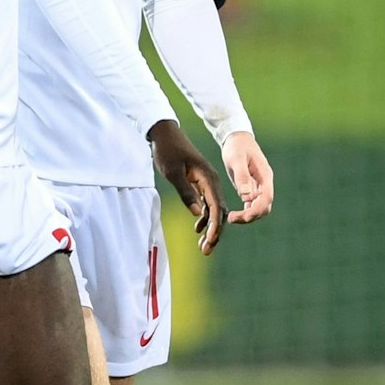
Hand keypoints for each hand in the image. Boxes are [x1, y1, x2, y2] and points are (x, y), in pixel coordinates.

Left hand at [149, 120, 225, 253]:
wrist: (165, 134)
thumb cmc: (168, 151)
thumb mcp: (173, 172)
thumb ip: (186, 192)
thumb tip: (197, 213)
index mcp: (208, 178)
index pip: (216, 206)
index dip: (215, 226)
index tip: (210, 241)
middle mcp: (211, 181)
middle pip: (219, 211)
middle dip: (215, 232)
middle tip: (206, 251)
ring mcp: (206, 183)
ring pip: (213, 209)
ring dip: (209, 228)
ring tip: (203, 246)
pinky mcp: (200, 183)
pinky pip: (206, 204)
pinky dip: (204, 218)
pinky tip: (198, 229)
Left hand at [221, 130, 274, 224]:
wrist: (237, 140)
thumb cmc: (237, 147)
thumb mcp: (237, 159)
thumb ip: (242, 177)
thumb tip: (247, 197)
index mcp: (265, 176)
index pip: (267, 198)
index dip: (257, 210)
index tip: (243, 216)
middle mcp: (264, 184)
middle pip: (264, 207)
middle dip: (251, 216)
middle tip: (233, 218)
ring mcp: (259, 187)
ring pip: (259, 208)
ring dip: (248, 216)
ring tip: (231, 218)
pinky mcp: (251, 189)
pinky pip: (252, 205)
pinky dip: (245, 212)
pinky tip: (233, 215)